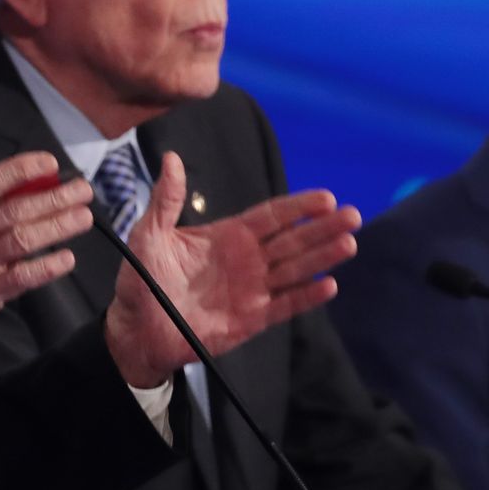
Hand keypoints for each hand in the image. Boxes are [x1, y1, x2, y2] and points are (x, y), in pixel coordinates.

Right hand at [0, 150, 93, 378]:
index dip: (22, 169)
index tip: (48, 163)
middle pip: (14, 209)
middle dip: (53, 196)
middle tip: (82, 190)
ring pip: (22, 240)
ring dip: (57, 226)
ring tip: (83, 217)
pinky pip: (20, 280)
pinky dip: (45, 268)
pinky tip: (66, 259)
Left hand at [104, 152, 358, 388]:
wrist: (136, 330)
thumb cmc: (141, 280)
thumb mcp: (148, 234)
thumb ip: (165, 200)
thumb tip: (170, 159)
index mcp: (228, 235)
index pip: (272, 215)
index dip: (299, 206)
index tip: (326, 197)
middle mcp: (247, 260)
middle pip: (293, 239)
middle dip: (322, 228)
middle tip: (352, 215)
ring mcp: (252, 289)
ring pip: (295, 269)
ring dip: (322, 257)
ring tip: (348, 243)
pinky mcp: (251, 319)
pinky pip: (284, 305)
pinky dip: (306, 296)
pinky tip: (328, 285)